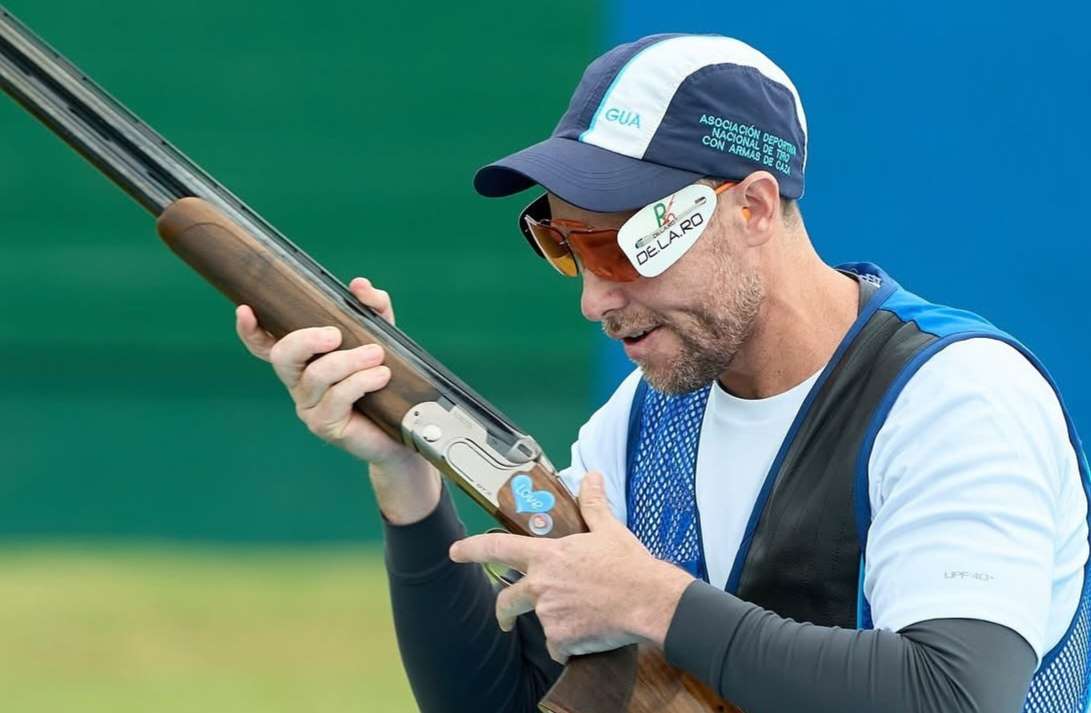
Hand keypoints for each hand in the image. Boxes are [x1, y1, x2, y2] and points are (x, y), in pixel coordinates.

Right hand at [235, 276, 440, 523]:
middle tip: (336, 334)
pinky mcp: (325, 425)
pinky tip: (381, 376)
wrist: (405, 425)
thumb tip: (358, 286)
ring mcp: (309, 406)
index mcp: (304, 360)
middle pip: (283, 356)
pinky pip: (337, 397)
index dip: (250, 330)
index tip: (246, 309)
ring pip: (316, 376)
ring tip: (377, 355)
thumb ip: (373, 308)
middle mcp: (299, 382)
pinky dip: (361, 381)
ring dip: (348, 360)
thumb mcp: (383, 335)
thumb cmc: (385, 378)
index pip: (266, 345)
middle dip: (306, 339)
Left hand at [449, 472, 694, 662]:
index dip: (472, 549)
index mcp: (548, 555)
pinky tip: (590, 636)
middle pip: (507, 600)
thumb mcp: (609, 529)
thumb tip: (591, 476)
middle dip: (503, 611)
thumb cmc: (629, 563)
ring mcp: (549, 613)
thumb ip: (592, 504)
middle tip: (504, 617)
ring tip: (585, 618)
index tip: (455, 552)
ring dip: (556, 624)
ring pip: (541, 622)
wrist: (648, 600)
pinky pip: (559, 646)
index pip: (498, 548)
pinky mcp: (561, 638)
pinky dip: (570, 645)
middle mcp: (541, 584)